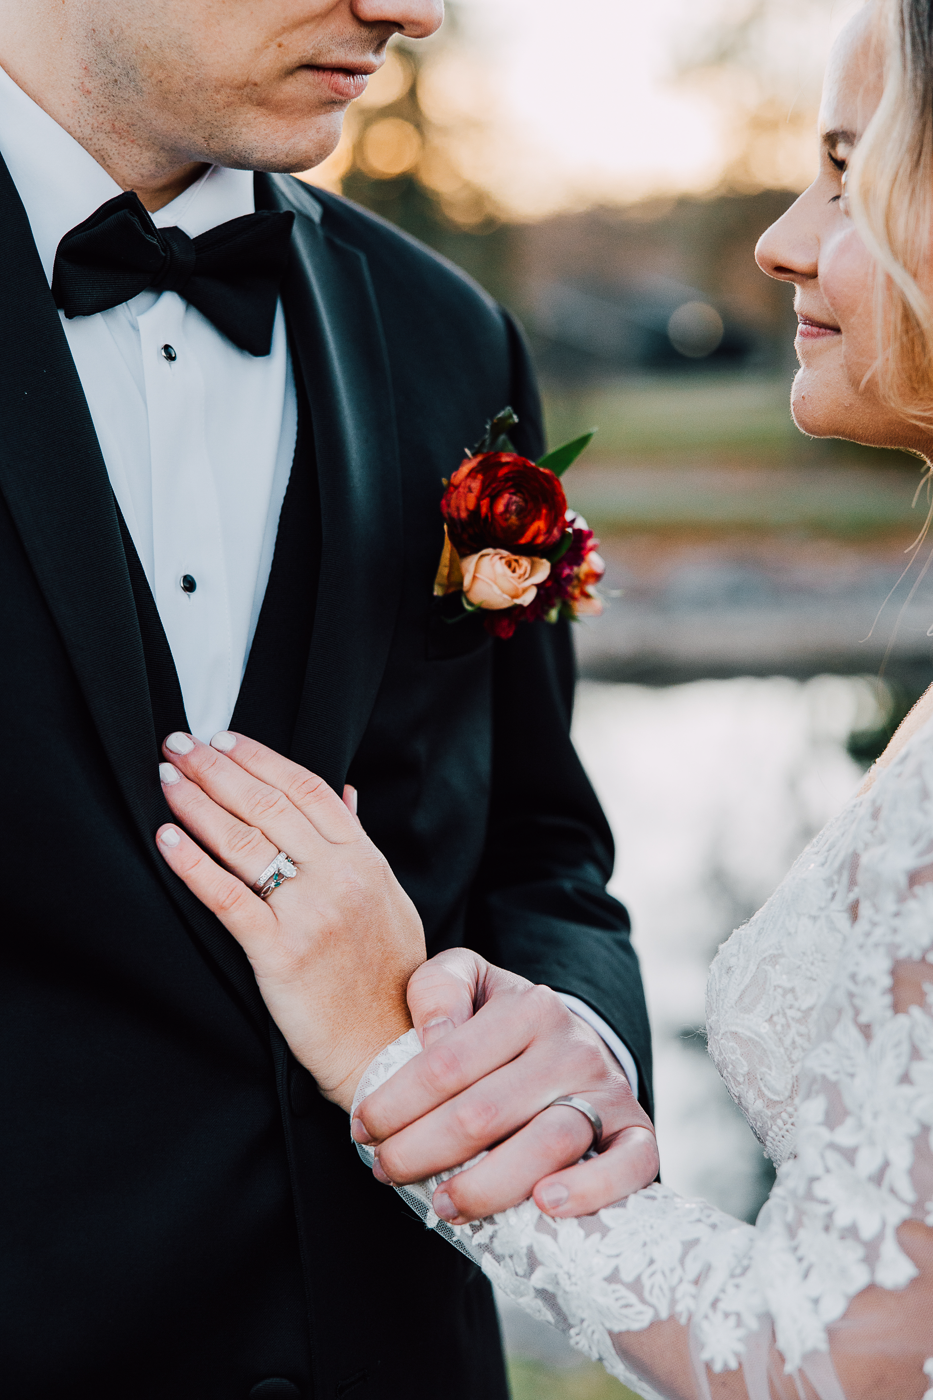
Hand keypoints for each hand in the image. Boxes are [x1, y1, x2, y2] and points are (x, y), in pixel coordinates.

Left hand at [154, 730, 425, 1111]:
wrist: (388, 1047)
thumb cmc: (390, 977)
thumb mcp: (390, 900)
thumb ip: (362, 844)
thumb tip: (346, 793)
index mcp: (366, 860)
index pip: (307, 788)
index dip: (260, 757)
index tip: (223, 738)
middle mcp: (340, 877)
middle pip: (269, 805)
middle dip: (217, 768)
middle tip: (179, 744)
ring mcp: (311, 914)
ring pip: (245, 842)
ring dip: (198, 803)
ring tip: (167, 778)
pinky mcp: (281, 954)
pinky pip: (228, 898)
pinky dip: (193, 864)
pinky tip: (167, 839)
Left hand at [352, 948, 658, 1221]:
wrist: (577, 1046)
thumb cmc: (502, 1024)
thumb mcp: (469, 983)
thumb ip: (439, 989)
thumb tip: (431, 1037)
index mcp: (528, 1006)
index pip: (447, 1061)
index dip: (394, 1102)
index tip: (362, 1129)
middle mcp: (573, 1045)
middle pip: (484, 1112)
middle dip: (420, 1151)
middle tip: (384, 1172)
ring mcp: (608, 1091)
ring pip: (548, 1143)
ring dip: (486, 1185)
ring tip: (443, 1204)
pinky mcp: (637, 1133)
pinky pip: (628, 1166)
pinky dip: (591, 1190)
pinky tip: (545, 1207)